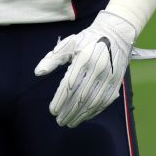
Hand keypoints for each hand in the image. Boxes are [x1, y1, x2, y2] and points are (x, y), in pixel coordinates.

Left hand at [33, 10, 138, 127]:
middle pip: (81, 96)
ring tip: (70, 122)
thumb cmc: (88, 39)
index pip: (69, 84)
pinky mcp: (117, 82)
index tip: (52, 110)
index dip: (60, 100)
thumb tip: (38, 72)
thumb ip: (52, 59)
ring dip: (81, 115)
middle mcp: (98, 68)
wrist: (116, 33)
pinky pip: (105, 101)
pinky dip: (94, 112)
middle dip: (69, 111)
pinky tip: (85, 116)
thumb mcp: (68, 44)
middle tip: (59, 121)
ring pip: (93, 101)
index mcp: (84, 58)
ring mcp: (109, 76)